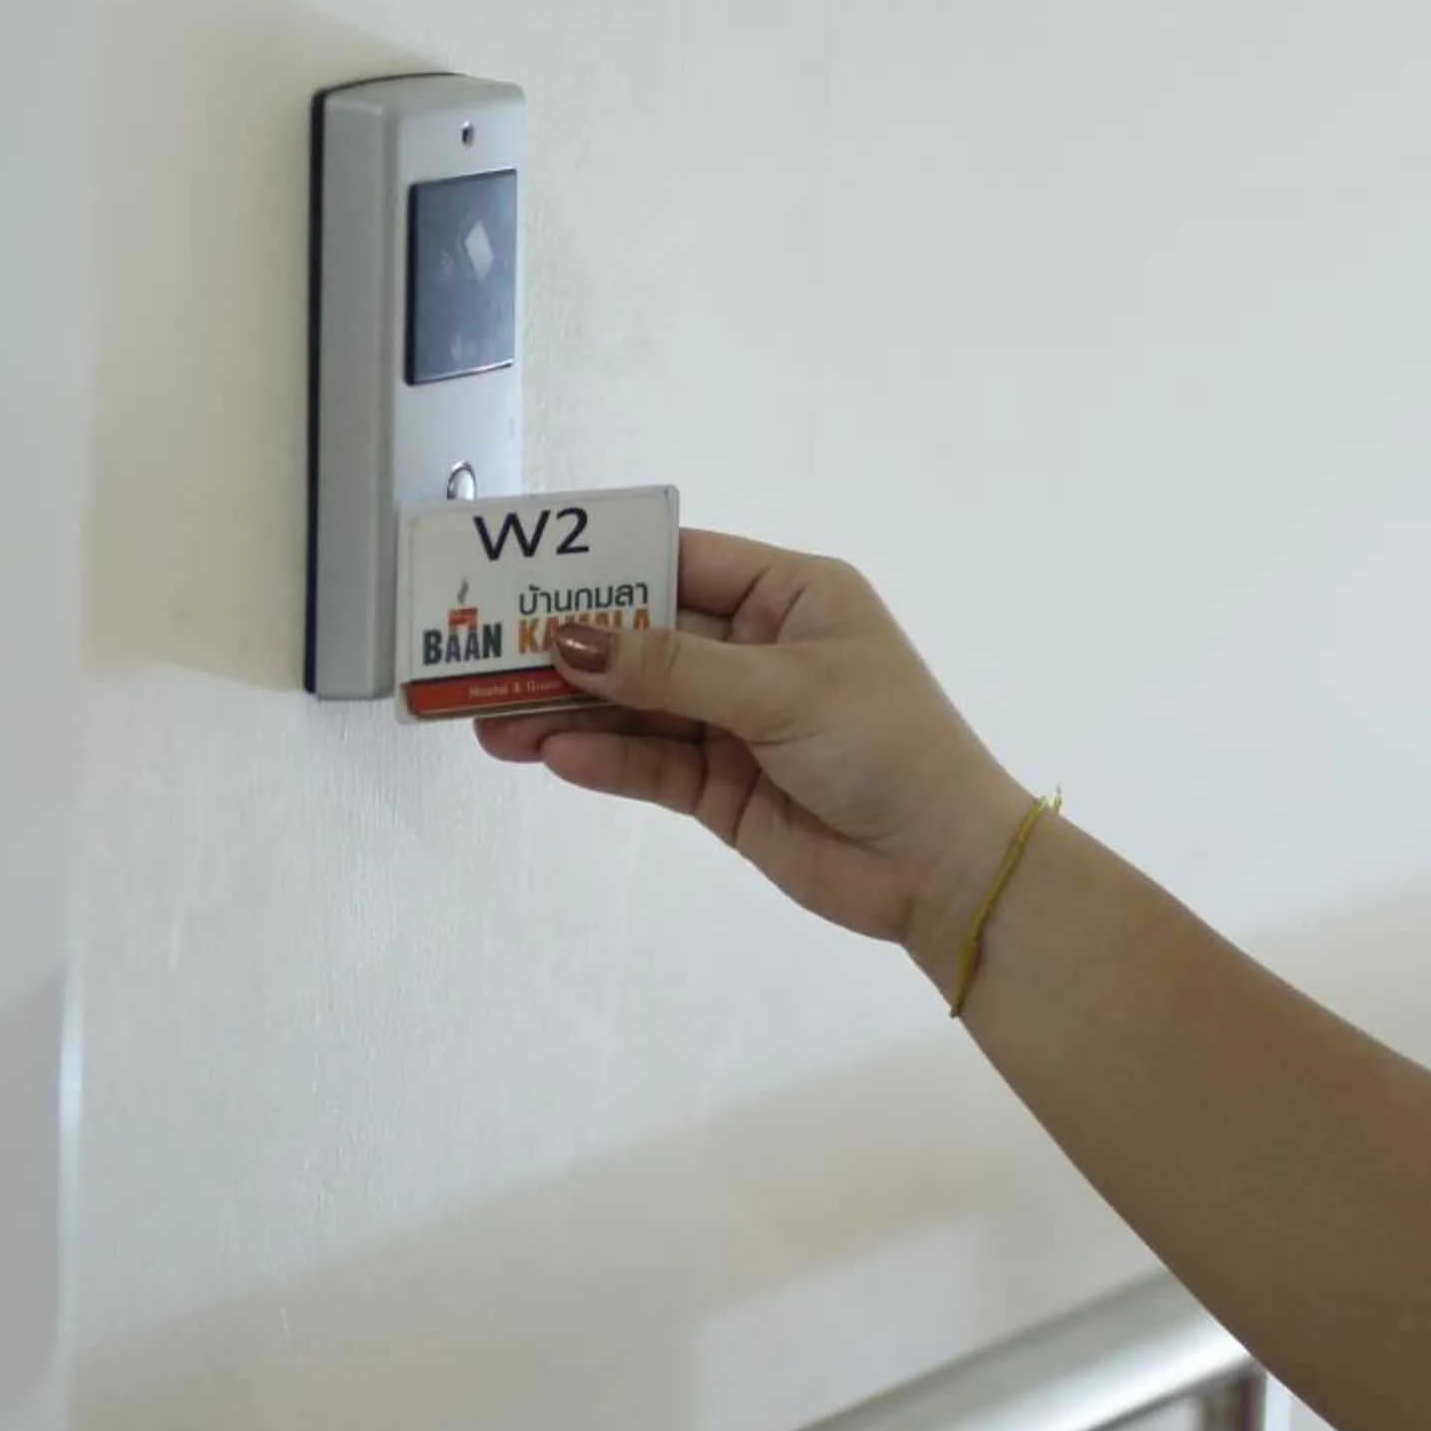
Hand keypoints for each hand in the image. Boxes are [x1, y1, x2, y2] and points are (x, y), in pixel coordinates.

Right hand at [477, 529, 1026, 948]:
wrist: (945, 869)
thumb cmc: (888, 746)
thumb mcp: (781, 689)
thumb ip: (670, 667)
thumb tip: (572, 641)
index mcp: (789, 597)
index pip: (681, 561)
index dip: (605, 566)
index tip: (527, 571)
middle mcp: (756, 651)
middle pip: (643, 637)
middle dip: (571, 647)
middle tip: (485, 650)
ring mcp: (735, 722)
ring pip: (634, 707)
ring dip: (568, 713)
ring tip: (490, 718)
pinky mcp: (721, 788)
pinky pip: (649, 764)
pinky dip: (602, 761)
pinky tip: (550, 756)